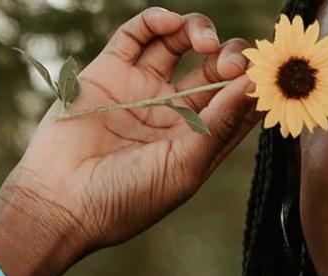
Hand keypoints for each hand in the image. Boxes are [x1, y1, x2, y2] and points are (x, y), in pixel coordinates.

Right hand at [0, 7, 262, 275]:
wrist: (60, 202)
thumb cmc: (127, 198)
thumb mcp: (185, 166)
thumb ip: (220, 124)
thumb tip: (253, 86)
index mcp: (198, 139)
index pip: (238, 101)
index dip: (255, 84)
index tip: (267, 75)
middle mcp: (173, 111)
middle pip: (214, 68)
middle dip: (230, 57)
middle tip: (230, 63)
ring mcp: (141, 89)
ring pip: (179, 42)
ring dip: (199, 31)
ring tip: (203, 42)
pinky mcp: (109, 72)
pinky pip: (137, 35)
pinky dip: (157, 21)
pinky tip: (171, 25)